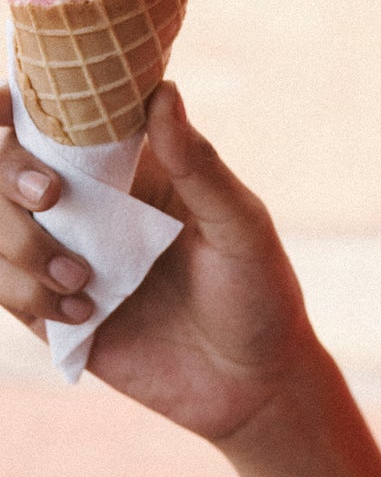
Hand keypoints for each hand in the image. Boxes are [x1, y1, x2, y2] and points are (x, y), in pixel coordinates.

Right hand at [0, 83, 320, 441]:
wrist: (251, 385)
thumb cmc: (259, 292)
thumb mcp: (240, 226)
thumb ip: (198, 164)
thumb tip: (164, 92)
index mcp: (130, 169)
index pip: (56, 120)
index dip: (16, 109)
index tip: (6, 110)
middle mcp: (87, 207)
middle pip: (2, 169)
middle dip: (6, 174)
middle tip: (49, 198)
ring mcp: (63, 257)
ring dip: (19, 246)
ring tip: (82, 281)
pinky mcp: (50, 313)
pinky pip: (1, 286)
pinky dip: (24, 292)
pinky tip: (84, 313)